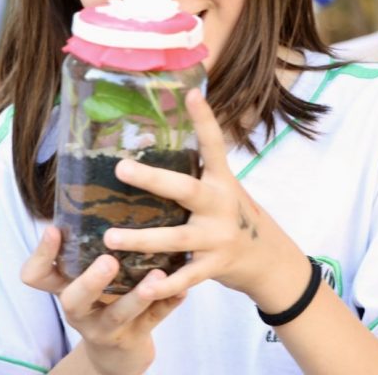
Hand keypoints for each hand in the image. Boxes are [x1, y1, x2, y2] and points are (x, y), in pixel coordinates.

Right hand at [21, 226, 185, 374]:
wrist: (116, 349)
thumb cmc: (100, 295)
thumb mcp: (83, 273)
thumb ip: (85, 241)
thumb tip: (99, 182)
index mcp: (63, 287)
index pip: (36, 275)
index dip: (41, 254)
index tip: (53, 228)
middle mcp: (79, 309)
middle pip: (73, 300)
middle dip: (91, 282)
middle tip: (109, 260)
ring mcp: (106, 327)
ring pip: (119, 314)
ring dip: (138, 296)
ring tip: (156, 275)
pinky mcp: (134, 337)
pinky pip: (153, 322)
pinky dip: (168, 305)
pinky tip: (182, 290)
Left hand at [101, 89, 308, 308]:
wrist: (267, 259)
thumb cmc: (229, 214)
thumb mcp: (221, 187)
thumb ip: (194, 170)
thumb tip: (153, 133)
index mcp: (221, 180)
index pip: (213, 144)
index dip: (204, 118)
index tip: (191, 92)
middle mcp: (221, 205)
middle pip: (186, 189)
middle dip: (152, 180)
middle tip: (120, 169)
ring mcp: (219, 237)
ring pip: (176, 237)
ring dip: (142, 239)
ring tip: (110, 237)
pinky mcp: (215, 266)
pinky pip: (185, 276)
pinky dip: (163, 284)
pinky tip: (141, 286)